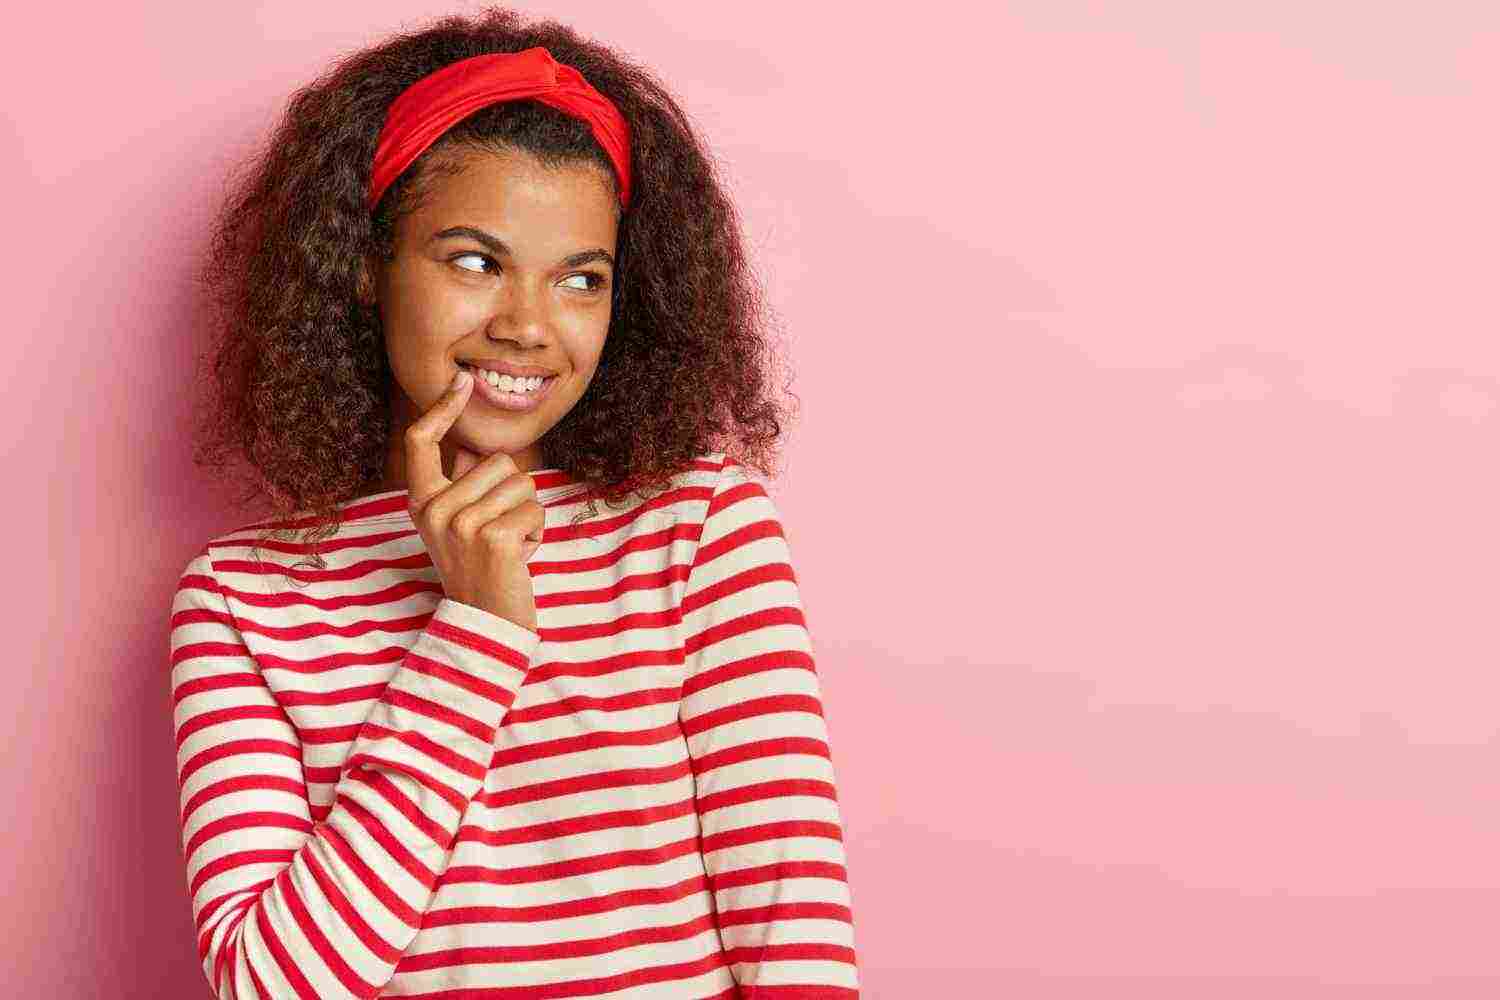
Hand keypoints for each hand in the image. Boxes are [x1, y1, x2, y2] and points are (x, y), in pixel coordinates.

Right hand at [404, 369, 545, 632]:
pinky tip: (520, 558)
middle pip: (495, 461)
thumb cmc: (481, 568)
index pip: (420, 442)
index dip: (441, 409)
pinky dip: (538, 533)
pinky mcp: (494, 538)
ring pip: (521, 484)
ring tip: (509, 546)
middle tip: (497, 533)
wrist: (486, 625)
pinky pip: (536, 509)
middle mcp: (434, 510)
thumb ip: (463, 485)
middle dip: (512, 493)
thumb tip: (469, 444)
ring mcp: (461, 524)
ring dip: (527, 514)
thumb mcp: (459, 524)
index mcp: (421, 502)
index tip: (461, 382)